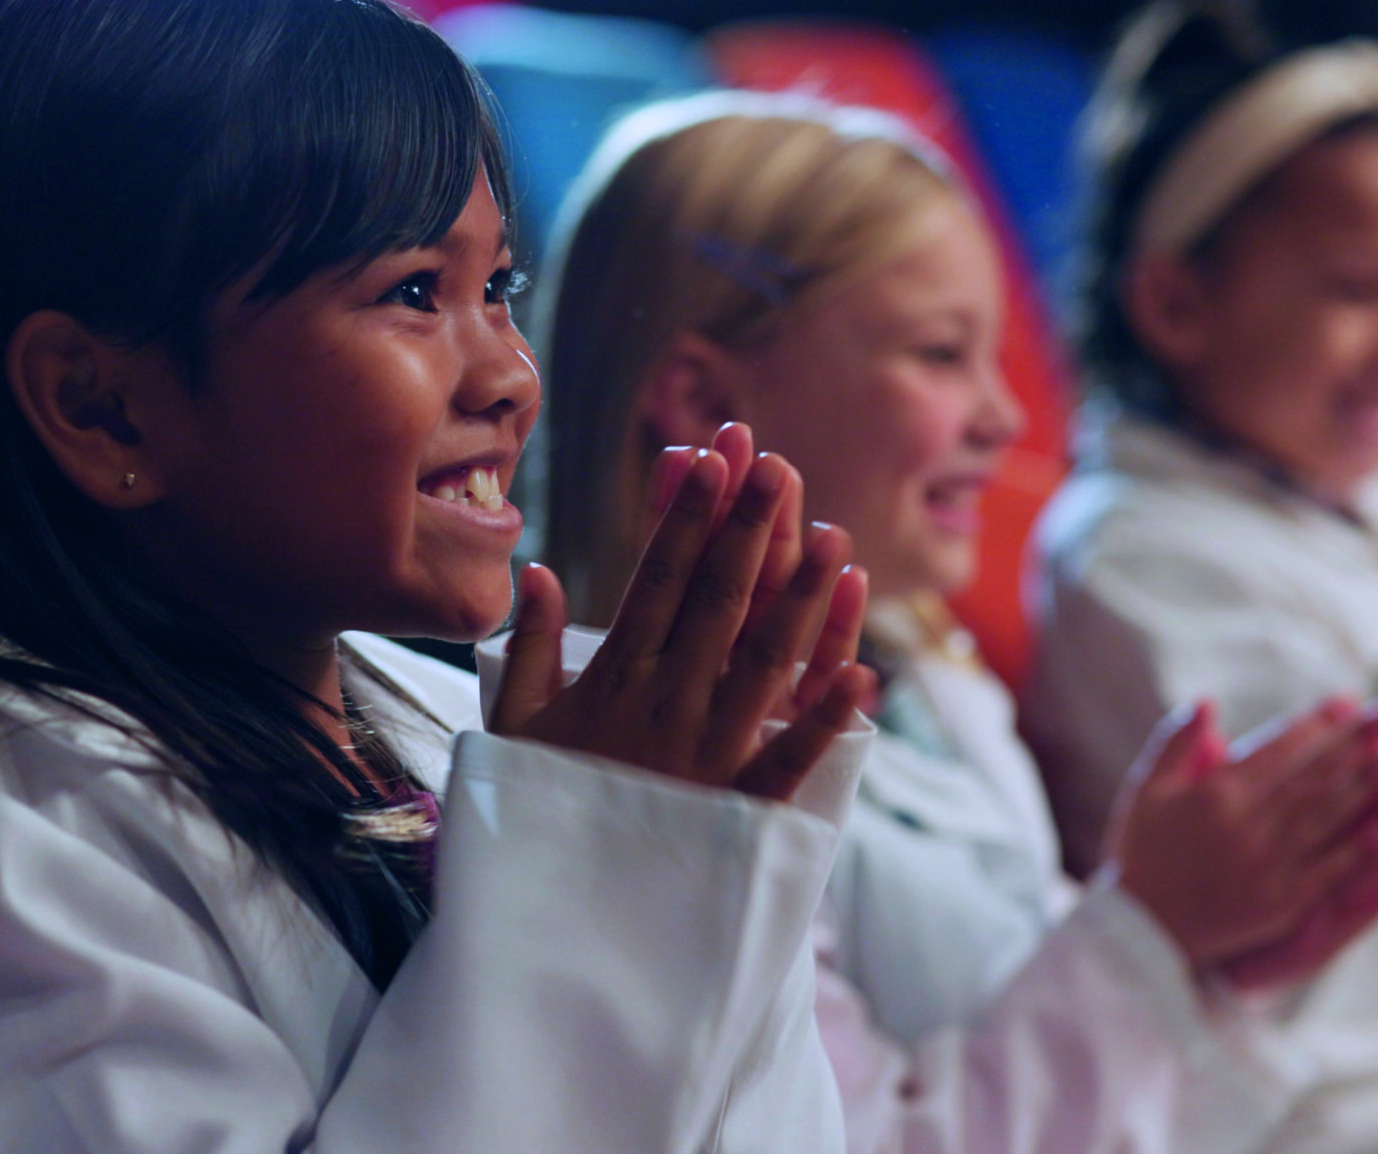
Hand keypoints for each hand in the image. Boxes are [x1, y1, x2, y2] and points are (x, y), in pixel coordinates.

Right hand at [492, 426, 872, 799]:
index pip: (657, 581)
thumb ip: (529, 650)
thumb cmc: (532, 812)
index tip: (707, 459)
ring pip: (762, 665)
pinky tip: (864, 677)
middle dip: (748, 530)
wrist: (544, 918)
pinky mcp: (735, 810)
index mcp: (613, 680)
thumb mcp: (513, 728)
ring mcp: (704, 756)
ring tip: (834, 539)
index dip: (684, 517)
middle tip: (777, 466)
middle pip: (717, 604)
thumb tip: (537, 571)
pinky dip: (825, 722)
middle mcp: (664, 707)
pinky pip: (787, 762)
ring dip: (801, 602)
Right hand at [1104, 699, 1377, 980]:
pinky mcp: (1282, 904)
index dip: (1319, 723)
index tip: (1350, 701)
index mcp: (1217, 794)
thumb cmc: (1139, 856)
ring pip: (1329, 817)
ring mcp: (1269, 867)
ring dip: (1368, 787)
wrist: (1137, 933)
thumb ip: (1176, 743)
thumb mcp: (1145, 791)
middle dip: (1358, 743)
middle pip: (1315, 776)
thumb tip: (1208, 703)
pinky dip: (1362, 847)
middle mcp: (1249, 827)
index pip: (1281, 748)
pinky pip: (1330, 869)